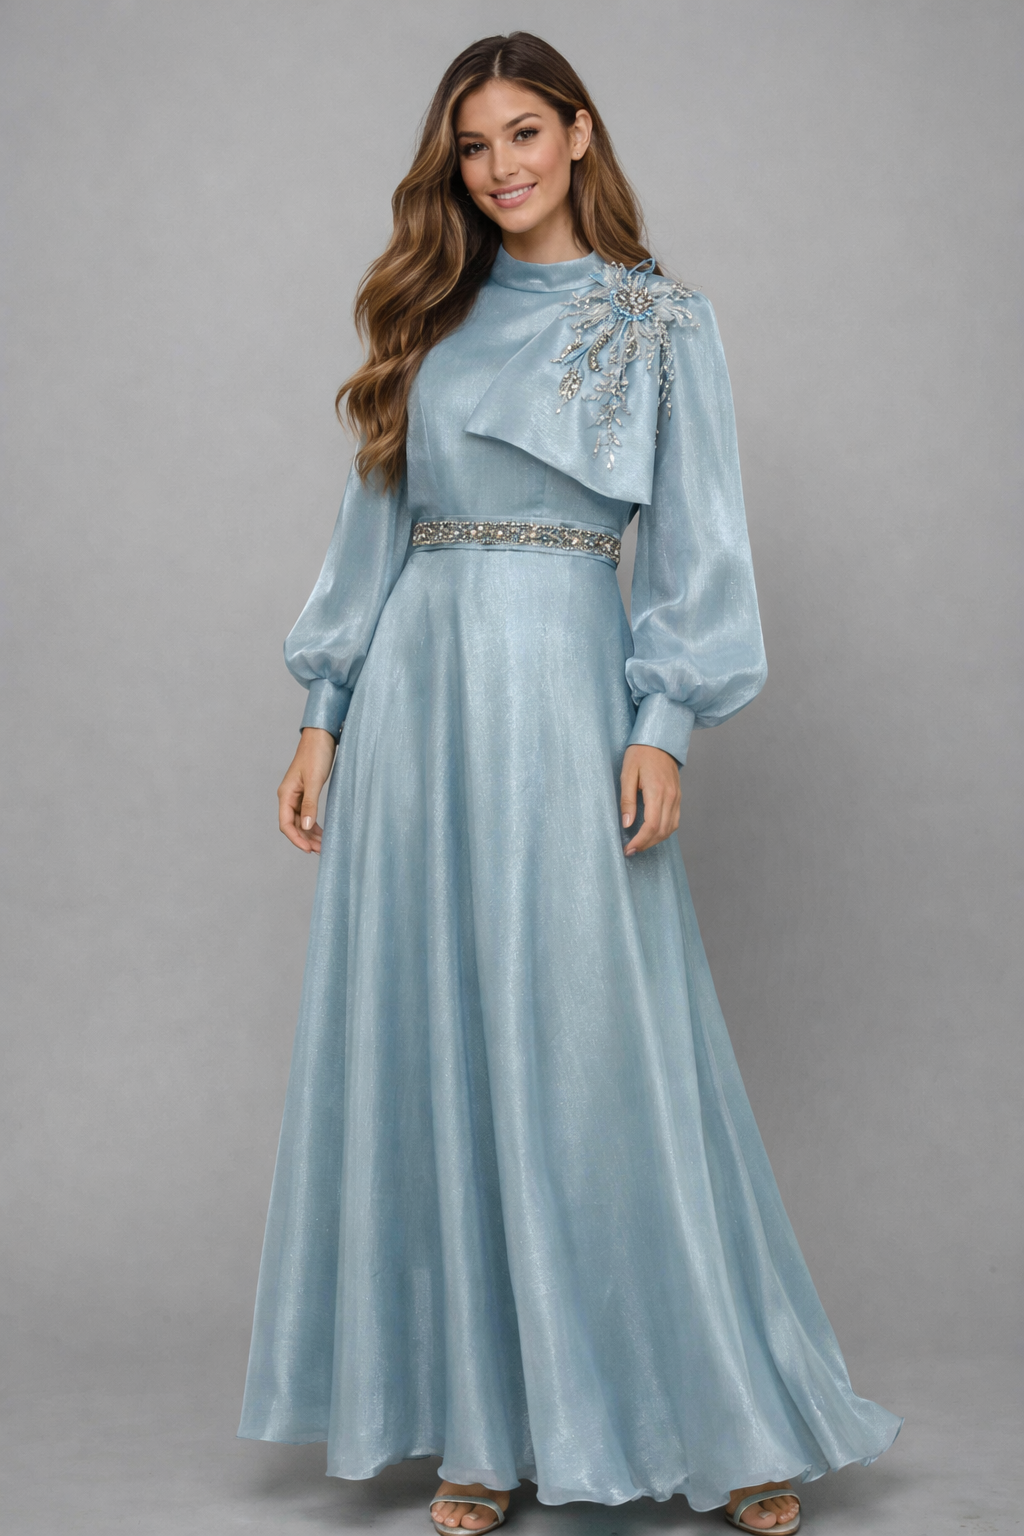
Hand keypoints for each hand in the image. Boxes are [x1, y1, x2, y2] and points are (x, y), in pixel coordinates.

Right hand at [278, 727, 337, 852]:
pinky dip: (314, 824)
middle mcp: (289, 796)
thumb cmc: (316, 755)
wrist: (322, 737)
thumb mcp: (314, 781)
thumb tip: (307, 826)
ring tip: (323, 845)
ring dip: (310, 834)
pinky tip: (323, 832)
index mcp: (286, 794)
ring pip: (301, 821)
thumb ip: (310, 804)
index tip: (309, 849)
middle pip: (293, 825)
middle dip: (305, 839)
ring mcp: (297, 795)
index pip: (286, 824)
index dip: (296, 839)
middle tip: (321, 850)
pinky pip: (308, 814)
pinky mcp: (307, 792)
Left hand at [620, 744, 680, 855]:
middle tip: (630, 851)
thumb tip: (626, 824)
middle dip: (646, 844)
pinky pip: (674, 820)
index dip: (640, 841)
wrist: (659, 740)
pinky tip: (652, 833)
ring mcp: (677, 797)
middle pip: (662, 830)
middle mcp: (670, 796)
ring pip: (671, 828)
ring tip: (639, 844)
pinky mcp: (678, 796)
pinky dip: (664, 831)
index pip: (652, 825)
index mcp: (657, 791)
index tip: (628, 849)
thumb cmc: (640, 754)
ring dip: (655, 840)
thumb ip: (627, 800)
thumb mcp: (627, 774)